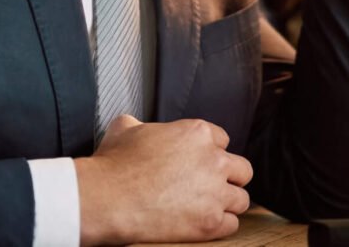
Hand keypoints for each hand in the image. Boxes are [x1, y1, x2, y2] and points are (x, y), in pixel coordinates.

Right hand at [75, 116, 251, 245]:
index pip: (223, 140)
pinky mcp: (210, 222)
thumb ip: (139, 123)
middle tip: (212, 186)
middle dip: (229, 178)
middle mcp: (213, 160)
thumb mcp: (125, 128)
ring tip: (210, 208)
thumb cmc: (113, 164)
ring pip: (241, 199)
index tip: (200, 163)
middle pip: (242, 169)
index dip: (211, 152)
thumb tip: (135, 125)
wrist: (107, 198)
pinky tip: (205, 223)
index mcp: (197, 133)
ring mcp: (214, 192)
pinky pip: (231, 224)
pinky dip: (220, 225)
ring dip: (227, 203)